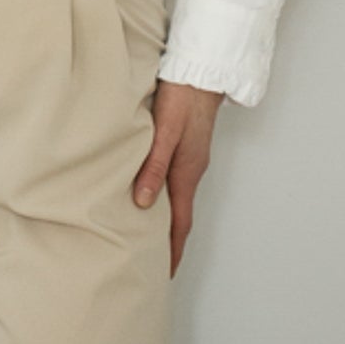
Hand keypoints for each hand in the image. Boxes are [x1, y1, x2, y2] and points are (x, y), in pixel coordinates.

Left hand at [132, 78, 223, 276]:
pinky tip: (152, 192)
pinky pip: (176, 180)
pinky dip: (166, 196)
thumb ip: (153, 166)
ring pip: (178, 197)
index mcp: (187, 172)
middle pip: (181, 215)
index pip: (181, 223)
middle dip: (170, 241)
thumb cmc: (182, 96)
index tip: (165, 274)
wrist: (200, 69)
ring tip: (149, 235)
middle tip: (154, 262)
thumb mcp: (164, 132)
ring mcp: (191, 158)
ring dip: (167, 219)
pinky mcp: (187, 145)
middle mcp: (192, 169)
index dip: (172, 250)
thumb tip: (144, 204)